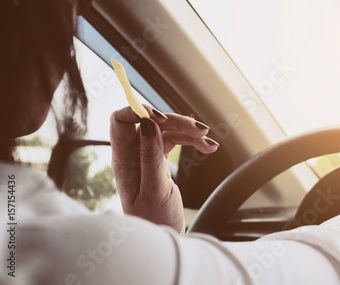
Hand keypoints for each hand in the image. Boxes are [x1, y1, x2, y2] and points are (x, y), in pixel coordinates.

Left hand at [109, 106, 218, 232]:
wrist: (163, 238)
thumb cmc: (154, 220)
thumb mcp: (154, 190)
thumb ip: (150, 156)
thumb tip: (146, 124)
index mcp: (123, 159)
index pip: (120, 121)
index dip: (138, 111)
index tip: (162, 116)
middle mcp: (132, 154)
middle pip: (151, 122)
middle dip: (176, 122)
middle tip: (199, 130)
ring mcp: (146, 156)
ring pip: (166, 130)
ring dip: (189, 132)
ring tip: (209, 141)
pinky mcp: (159, 160)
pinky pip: (175, 141)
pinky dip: (192, 142)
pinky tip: (207, 147)